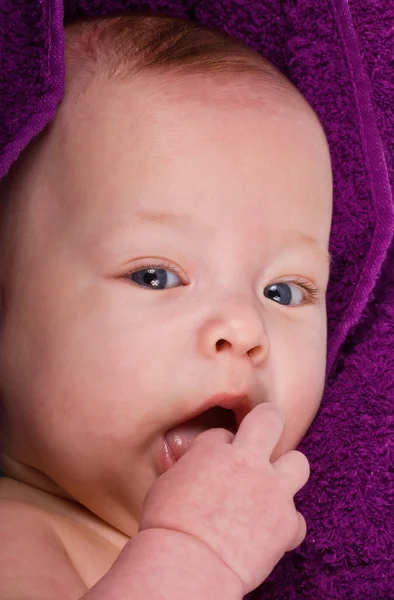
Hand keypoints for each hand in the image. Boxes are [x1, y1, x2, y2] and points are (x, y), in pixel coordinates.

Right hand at [139, 403, 309, 594]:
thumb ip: (188, 468)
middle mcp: (247, 461)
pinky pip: (297, 519)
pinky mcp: (287, 522)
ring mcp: (272, 490)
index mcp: (213, 449)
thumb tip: (193, 468)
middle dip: (268, 421)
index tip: (214, 464)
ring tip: (273, 487)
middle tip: (263, 435)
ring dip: (287, 473)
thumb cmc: (166, 525)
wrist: (188, 561)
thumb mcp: (166, 483)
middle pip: (270, 419)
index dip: (219, 448)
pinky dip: (285, 526)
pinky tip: (271, 535)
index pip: (222, 433)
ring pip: (298, 462)